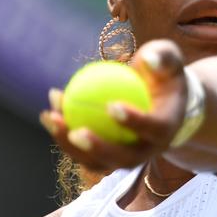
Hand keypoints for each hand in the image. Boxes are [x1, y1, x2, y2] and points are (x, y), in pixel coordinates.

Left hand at [39, 40, 187, 172]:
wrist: (159, 99)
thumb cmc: (162, 73)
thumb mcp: (168, 57)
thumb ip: (162, 56)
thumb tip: (148, 58)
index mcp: (166, 129)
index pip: (152, 129)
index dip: (133, 122)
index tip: (111, 106)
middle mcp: (148, 150)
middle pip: (122, 158)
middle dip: (96, 148)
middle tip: (75, 130)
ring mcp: (126, 158)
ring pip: (96, 160)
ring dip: (69, 144)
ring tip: (50, 118)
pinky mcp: (107, 158)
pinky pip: (83, 151)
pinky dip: (64, 134)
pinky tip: (48, 112)